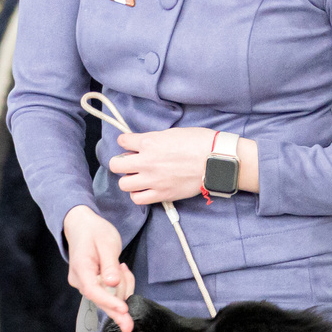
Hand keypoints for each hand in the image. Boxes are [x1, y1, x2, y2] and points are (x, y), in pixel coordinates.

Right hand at [63, 205, 135, 331]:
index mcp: (81, 268)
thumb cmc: (94, 231)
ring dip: (123, 287)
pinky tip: (121, 271)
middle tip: (129, 326)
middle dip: (117, 311)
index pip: (93, 290)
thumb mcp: (106, 243)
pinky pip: (109, 292)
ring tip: (123, 266)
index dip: (109, 302)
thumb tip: (112, 283)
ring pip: (108, 296)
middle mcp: (79, 280)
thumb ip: (109, 264)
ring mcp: (84, 283)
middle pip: (100, 300)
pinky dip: (120, 286)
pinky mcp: (92, 285)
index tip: (124, 309)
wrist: (81, 225)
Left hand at [109, 127, 252, 205]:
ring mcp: (153, 180)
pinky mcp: (162, 194)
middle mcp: (146, 161)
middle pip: (116, 165)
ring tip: (137, 178)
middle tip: (130, 163)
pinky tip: (145, 189)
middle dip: (121, 163)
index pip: (122, 141)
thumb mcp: (173, 133)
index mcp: (149, 142)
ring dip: (128, 180)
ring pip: (123, 184)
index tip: (129, 144)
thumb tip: (144, 144)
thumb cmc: (199, 142)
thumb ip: (154, 139)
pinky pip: (138, 199)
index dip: (125, 142)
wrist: (215, 160)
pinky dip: (138, 195)